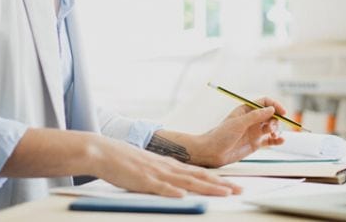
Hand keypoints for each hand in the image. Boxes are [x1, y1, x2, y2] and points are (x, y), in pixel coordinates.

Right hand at [87, 134, 241, 196]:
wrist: (104, 151)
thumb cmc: (126, 161)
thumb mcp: (151, 167)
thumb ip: (165, 175)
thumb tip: (179, 186)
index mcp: (170, 165)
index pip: (200, 173)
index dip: (219, 180)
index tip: (235, 186)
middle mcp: (168, 168)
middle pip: (200, 177)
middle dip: (222, 184)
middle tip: (240, 190)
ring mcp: (156, 173)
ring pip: (186, 181)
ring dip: (206, 187)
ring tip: (223, 192)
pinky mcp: (142, 180)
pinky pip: (159, 187)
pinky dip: (172, 191)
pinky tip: (183, 195)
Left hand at [196, 96, 287, 167]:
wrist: (212, 152)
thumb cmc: (221, 135)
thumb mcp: (238, 123)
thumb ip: (256, 116)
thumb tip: (271, 109)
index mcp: (246, 110)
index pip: (265, 102)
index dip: (275, 105)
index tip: (283, 112)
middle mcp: (252, 119)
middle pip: (271, 115)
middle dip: (276, 120)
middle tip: (271, 129)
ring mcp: (254, 131)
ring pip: (272, 127)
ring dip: (277, 130)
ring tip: (274, 136)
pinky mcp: (256, 143)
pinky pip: (270, 140)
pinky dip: (277, 140)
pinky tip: (281, 141)